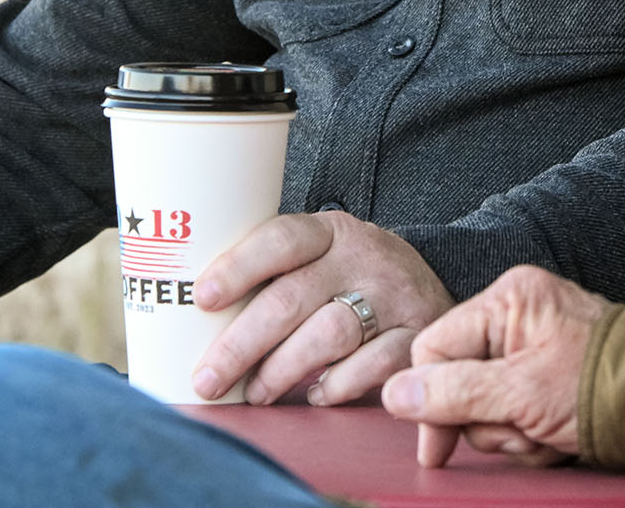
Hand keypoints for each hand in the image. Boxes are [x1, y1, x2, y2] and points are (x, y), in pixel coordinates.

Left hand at [190, 210, 455, 405]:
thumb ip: (276, 278)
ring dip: (281, 370)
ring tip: (256, 393)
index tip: (203, 297)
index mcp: (332, 232)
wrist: (432, 292)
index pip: (281, 239)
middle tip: (208, 379)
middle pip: (291, 299)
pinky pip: (370, 366)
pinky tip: (315, 393)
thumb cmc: (352, 282)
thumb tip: (192, 324)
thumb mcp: (322, 260)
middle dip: (240, 345)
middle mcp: (365, 257)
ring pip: (327, 334)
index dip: (239, 267)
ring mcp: (394, 295)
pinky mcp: (415, 335)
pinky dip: (335, 385)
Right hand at [381, 265, 606, 467]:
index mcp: (509, 300)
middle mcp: (519, 314)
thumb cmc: (603, 384)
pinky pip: (515, 411)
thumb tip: (398, 393)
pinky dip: (532, 433)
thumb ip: (456, 392)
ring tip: (548, 431)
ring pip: (487, 405)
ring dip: (513, 433)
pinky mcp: (548, 374)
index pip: (435, 348)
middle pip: (459, 382)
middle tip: (525, 429)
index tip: (438, 447)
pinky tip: (557, 435)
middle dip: (489, 422)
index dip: (430, 401)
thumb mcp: (521, 393)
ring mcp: (535, 345)